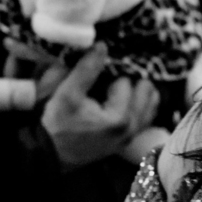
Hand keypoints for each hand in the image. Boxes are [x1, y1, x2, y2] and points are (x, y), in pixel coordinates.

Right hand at [41, 44, 159, 168]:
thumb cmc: (57, 125)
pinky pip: (146, 116)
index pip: (127, 81)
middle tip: (110, 78)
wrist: (51, 155)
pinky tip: (124, 98)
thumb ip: (87, 69)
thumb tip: (102, 45)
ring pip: (150, 104)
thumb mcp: (67, 94)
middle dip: (131, 81)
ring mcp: (132, 136)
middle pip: (146, 91)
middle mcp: (132, 128)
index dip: (111, 74)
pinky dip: (140, 104)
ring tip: (117, 85)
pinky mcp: (127, 140)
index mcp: (120, 117)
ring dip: (139, 91)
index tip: (99, 75)